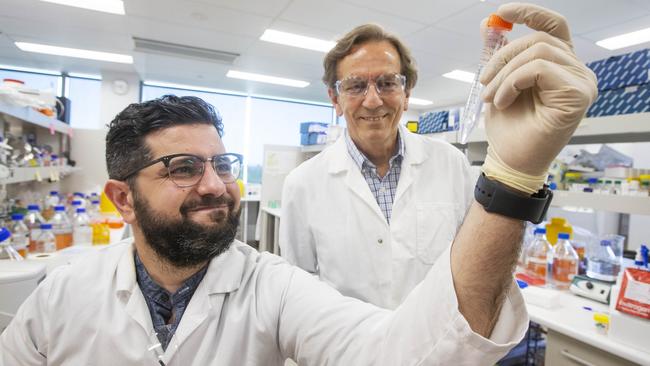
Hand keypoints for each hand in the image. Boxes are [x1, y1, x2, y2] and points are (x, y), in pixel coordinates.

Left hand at [480, 3, 597, 180]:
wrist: (510, 160)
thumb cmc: (509, 126)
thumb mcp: (498, 82)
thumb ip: (498, 53)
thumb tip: (487, 23)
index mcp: (560, 65)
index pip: (553, 26)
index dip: (530, 13)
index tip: (502, 12)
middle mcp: (576, 71)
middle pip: (539, 39)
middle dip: (502, 56)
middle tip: (483, 82)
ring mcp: (581, 82)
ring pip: (537, 52)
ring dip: (504, 74)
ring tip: (492, 97)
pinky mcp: (578, 93)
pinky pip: (539, 68)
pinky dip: (513, 82)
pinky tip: (504, 102)